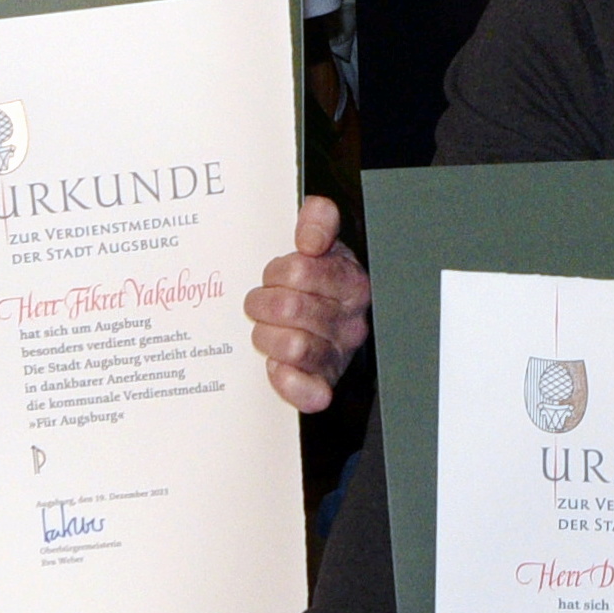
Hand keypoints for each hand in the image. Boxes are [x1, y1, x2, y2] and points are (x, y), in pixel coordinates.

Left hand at [249, 195, 365, 410]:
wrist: (332, 319)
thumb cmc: (320, 281)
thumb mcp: (323, 241)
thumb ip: (319, 220)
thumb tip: (310, 237)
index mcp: (351, 283)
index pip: (299, 270)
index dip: (276, 271)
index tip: (277, 274)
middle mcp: (350, 322)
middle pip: (289, 308)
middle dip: (263, 302)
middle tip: (261, 303)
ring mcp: (338, 355)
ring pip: (293, 347)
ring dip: (266, 336)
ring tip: (265, 330)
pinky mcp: (324, 385)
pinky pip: (308, 392)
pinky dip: (286, 379)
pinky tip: (275, 365)